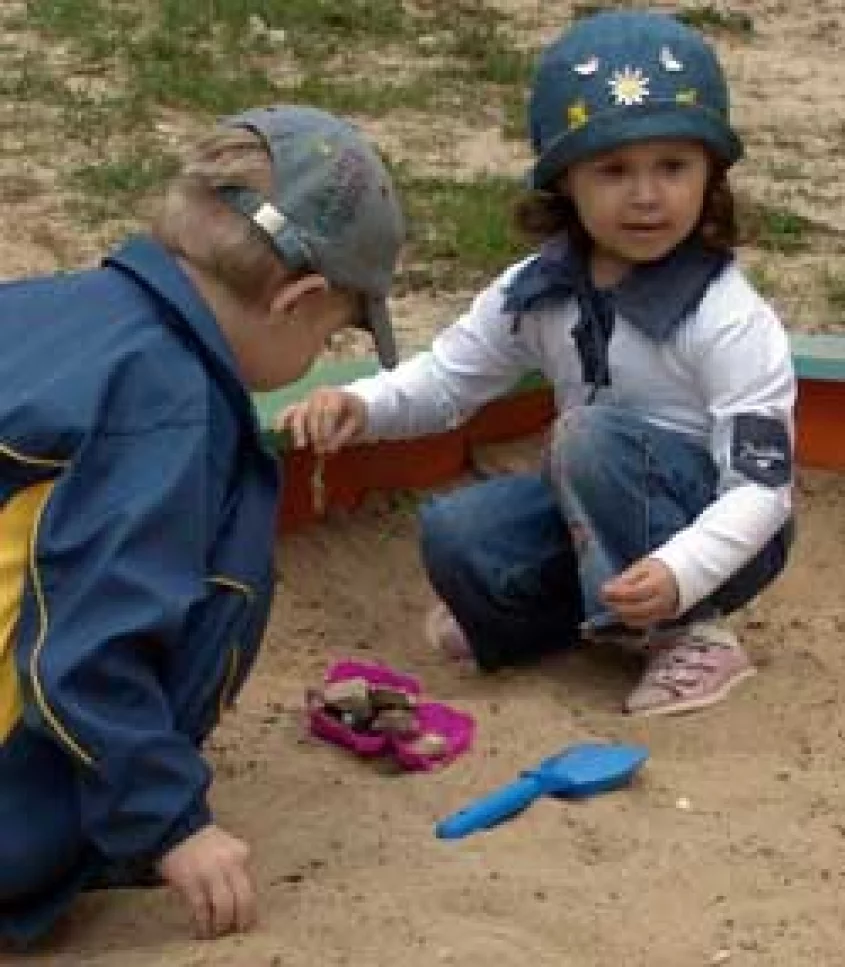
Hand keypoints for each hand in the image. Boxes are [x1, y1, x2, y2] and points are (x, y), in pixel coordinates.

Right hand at [157, 824, 255, 939]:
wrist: (177, 829)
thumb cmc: (205, 844)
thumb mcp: (228, 850)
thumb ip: (237, 871)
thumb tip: (243, 902)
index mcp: (241, 854)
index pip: (252, 888)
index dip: (251, 909)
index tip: (248, 923)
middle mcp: (230, 863)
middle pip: (244, 899)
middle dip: (242, 920)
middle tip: (236, 931)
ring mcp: (210, 872)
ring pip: (224, 907)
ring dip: (222, 924)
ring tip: (217, 932)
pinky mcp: (190, 881)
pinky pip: (201, 909)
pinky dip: (203, 923)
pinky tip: (202, 930)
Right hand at [275, 388, 366, 453]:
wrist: (350, 402)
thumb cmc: (355, 415)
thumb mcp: (357, 424)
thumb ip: (344, 436)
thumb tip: (328, 450)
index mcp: (336, 396)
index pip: (330, 411)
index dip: (328, 429)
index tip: (328, 445)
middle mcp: (319, 395)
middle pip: (313, 413)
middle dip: (315, 433)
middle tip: (318, 450)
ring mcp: (307, 400)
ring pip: (298, 412)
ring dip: (298, 430)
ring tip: (300, 446)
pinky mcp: (298, 406)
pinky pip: (287, 411)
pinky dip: (281, 420)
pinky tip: (278, 432)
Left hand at [600, 557, 679, 628]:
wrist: (678, 578)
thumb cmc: (655, 570)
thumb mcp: (641, 567)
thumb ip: (625, 578)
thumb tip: (608, 589)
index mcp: (658, 583)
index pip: (634, 592)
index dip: (616, 594)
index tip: (603, 591)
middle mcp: (662, 600)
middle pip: (636, 609)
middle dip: (617, 606)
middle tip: (605, 599)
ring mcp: (663, 612)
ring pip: (639, 619)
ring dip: (622, 614)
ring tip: (612, 605)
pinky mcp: (661, 619)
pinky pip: (643, 624)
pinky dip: (630, 620)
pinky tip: (621, 612)